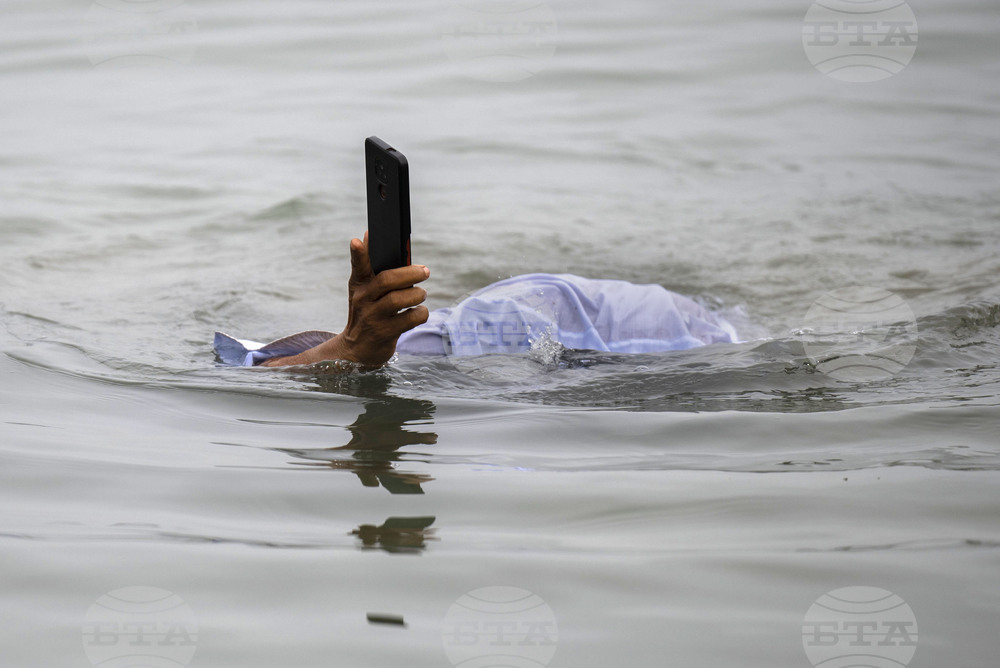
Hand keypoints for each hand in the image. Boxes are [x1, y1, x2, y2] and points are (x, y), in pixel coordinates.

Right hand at [338, 232, 429, 365]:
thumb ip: (370, 266)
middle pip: (386, 281)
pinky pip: (410, 319)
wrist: (357, 350)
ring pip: (398, 300)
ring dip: (417, 294)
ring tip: (421, 294)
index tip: (357, 240)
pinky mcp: (385, 334)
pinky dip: (420, 313)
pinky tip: (418, 312)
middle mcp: (363, 300)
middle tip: (425, 271)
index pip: (358, 266)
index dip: (359, 253)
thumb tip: (368, 235)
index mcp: (359, 285)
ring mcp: (373, 318)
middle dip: (409, 273)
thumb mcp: (365, 290)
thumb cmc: (368, 311)